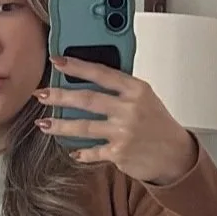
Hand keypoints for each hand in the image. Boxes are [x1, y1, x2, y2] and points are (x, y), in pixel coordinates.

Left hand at [34, 56, 198, 185]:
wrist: (175, 154)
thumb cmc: (158, 125)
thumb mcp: (145, 98)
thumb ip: (121, 89)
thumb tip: (88, 79)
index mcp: (136, 89)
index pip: (101, 73)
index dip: (77, 66)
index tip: (57, 61)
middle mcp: (129, 109)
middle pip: (87, 99)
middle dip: (59, 96)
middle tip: (41, 94)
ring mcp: (123, 132)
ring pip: (83, 127)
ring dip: (60, 126)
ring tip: (44, 124)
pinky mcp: (119, 153)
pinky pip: (92, 151)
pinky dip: (81, 152)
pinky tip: (73, 151)